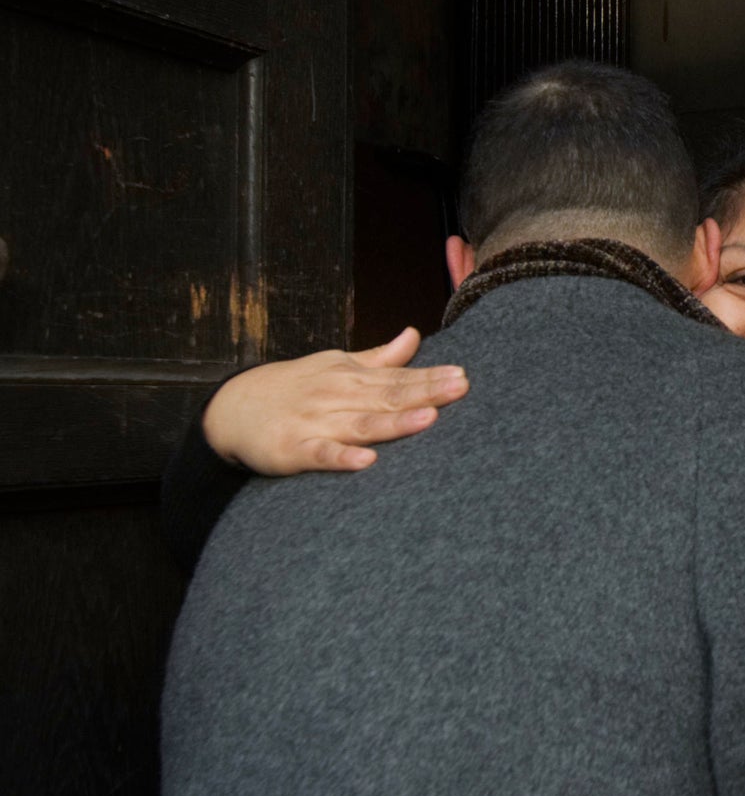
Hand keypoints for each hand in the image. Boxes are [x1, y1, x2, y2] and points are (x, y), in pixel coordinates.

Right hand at [202, 328, 468, 474]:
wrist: (231, 409)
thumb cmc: (294, 388)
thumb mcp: (335, 365)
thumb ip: (379, 358)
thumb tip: (415, 335)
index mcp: (350, 377)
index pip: (397, 377)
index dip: (430, 377)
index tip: (463, 376)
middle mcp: (336, 396)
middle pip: (387, 397)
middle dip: (425, 393)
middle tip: (461, 388)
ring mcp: (314, 423)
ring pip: (361, 424)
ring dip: (395, 423)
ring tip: (429, 418)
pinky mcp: (292, 450)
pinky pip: (321, 455)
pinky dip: (342, 457)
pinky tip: (367, 461)